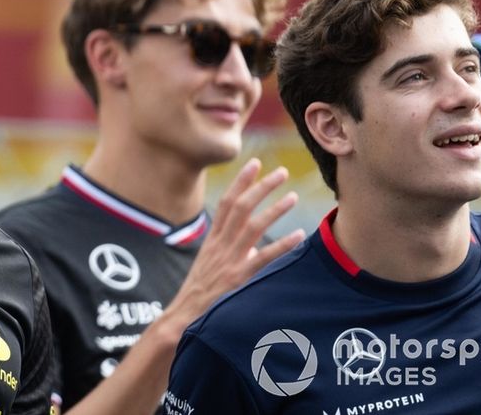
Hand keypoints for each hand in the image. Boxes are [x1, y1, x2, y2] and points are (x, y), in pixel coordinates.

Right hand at [162, 159, 303, 328]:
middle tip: (281, 172)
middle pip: (241, 207)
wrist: (182, 317)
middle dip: (261, 187)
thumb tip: (256, 248)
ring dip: (273, 209)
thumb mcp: (211, 266)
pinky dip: (281, 246)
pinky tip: (298, 237)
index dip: (241, 181)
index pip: (227, 202)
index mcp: (213, 239)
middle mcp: (221, 245)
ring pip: (252, 227)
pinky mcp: (238, 278)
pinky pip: (263, 258)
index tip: (255, 164)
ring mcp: (229, 260)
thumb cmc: (199, 294)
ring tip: (291, 196)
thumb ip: (231, 252)